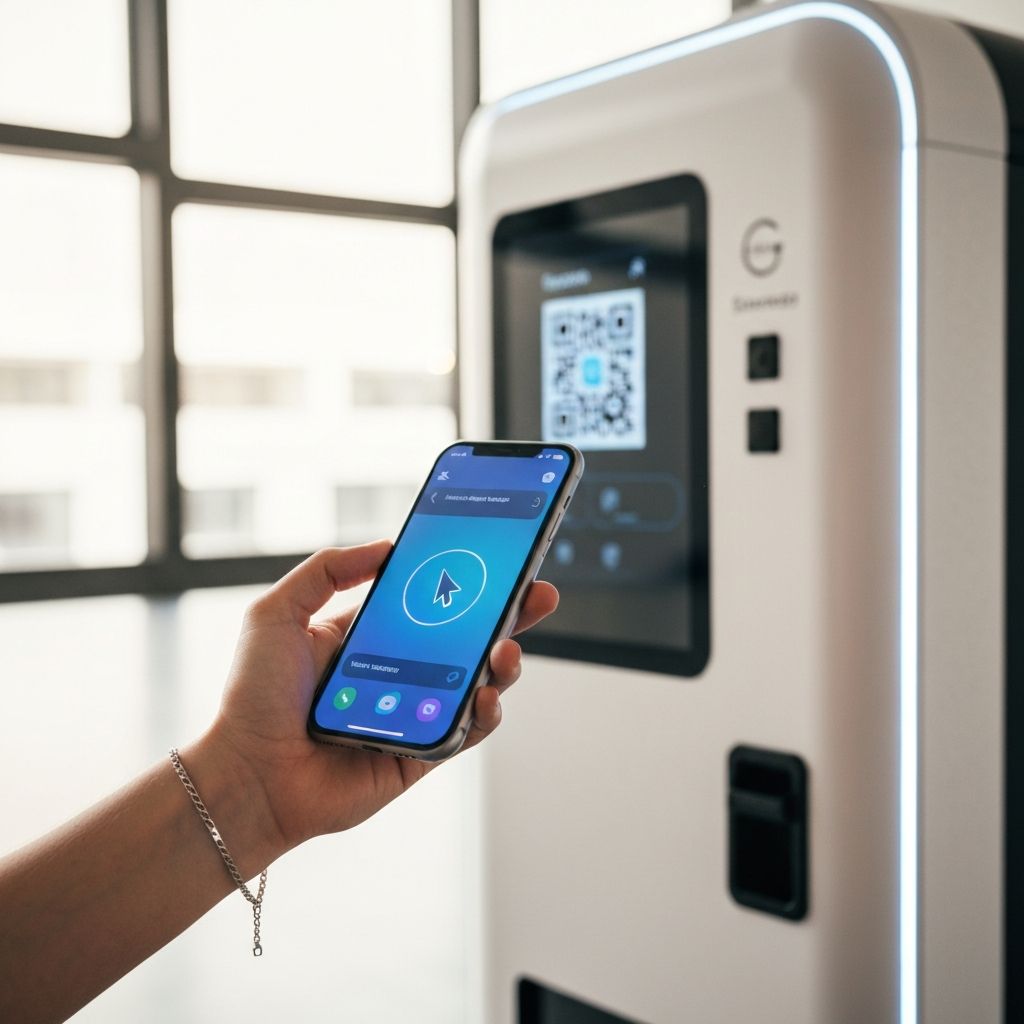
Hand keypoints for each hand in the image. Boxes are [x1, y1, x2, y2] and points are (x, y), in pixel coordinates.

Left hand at [197, 542, 557, 856]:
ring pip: (477, 682)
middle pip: (468, 637)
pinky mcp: (422, 753)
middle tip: (538, 595)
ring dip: (503, 663)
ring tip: (506, 650)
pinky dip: (485, 714)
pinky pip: (466, 730)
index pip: (432, 601)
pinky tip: (485, 696)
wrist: (246, 775)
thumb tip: (388, 546)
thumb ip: (329, 569)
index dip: (466, 582)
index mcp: (371, 636)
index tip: (498, 558)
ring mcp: (416, 712)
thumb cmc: (253, 697)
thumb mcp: (277, 611)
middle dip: (509, 615)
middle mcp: (401, 671)